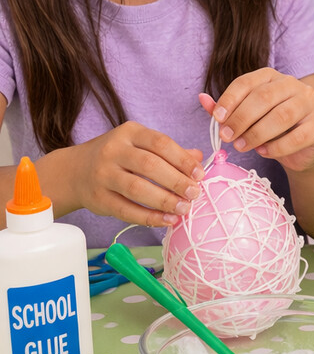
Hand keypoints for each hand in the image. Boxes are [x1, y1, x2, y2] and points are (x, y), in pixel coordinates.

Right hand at [71, 123, 202, 227]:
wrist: (75, 171)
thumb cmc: (118, 156)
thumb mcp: (140, 144)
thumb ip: (169, 151)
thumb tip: (199, 157)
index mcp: (130, 132)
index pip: (160, 143)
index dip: (182, 159)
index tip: (199, 174)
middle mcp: (114, 151)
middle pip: (149, 165)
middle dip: (176, 181)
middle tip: (195, 193)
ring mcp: (103, 175)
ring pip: (137, 188)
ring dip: (164, 201)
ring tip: (184, 209)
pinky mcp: (98, 198)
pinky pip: (126, 210)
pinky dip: (149, 217)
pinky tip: (167, 221)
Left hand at [200, 68, 313, 173]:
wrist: (304, 150)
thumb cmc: (272, 131)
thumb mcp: (247, 119)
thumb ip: (227, 110)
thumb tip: (202, 99)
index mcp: (273, 77)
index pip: (248, 82)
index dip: (230, 99)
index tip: (218, 119)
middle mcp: (294, 85)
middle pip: (264, 97)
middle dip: (241, 118)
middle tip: (226, 137)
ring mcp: (312, 103)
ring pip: (282, 116)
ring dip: (257, 134)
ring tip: (242, 147)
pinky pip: (297, 137)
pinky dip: (277, 147)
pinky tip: (264, 152)